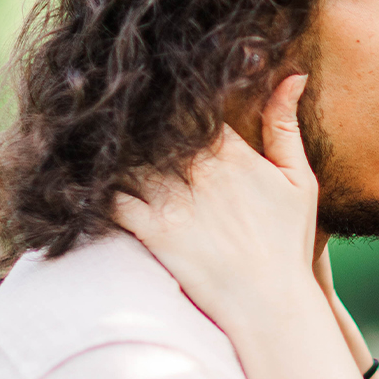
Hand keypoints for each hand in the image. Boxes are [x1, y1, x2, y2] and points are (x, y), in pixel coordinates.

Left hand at [113, 74, 320, 321]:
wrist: (270, 305)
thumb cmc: (287, 243)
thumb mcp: (299, 181)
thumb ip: (286, 126)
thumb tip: (294, 74)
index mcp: (232, 154)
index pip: (193, 106)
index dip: (173, 91)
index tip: (156, 79)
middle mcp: (199, 172)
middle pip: (155, 126)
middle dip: (135, 110)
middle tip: (111, 91)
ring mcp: (173, 202)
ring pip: (129, 156)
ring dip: (110, 141)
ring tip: (89, 126)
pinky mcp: (153, 232)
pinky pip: (112, 199)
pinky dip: (94, 184)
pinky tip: (80, 171)